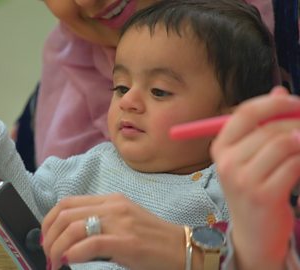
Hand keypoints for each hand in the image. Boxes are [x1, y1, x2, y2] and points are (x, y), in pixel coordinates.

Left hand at [41, 193, 183, 269]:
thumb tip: (69, 239)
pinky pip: (91, 243)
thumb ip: (98, 223)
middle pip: (65, 214)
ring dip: (57, 247)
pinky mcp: (127, 241)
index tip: (45, 238)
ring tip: (55, 261)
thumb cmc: (152, 239)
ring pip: (73, 228)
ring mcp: (120, 222)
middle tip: (47, 254)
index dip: (49, 220)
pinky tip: (68, 260)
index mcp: (110, 200)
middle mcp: (113, 206)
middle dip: (48, 236)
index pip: (67, 203)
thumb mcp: (123, 222)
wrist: (183, 248)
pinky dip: (74, 253)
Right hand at [211, 86, 299, 269]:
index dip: (273, 103)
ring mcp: (243, 180)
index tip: (296, 102)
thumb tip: (279, 90)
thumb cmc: (254, 190)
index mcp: (220, 148)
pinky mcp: (263, 195)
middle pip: (268, 128)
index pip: (245, 113)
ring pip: (283, 144)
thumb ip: (262, 124)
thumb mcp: (250, 157)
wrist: (253, 234)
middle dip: (297, 122)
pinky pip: (293, 165)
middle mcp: (227, 162)